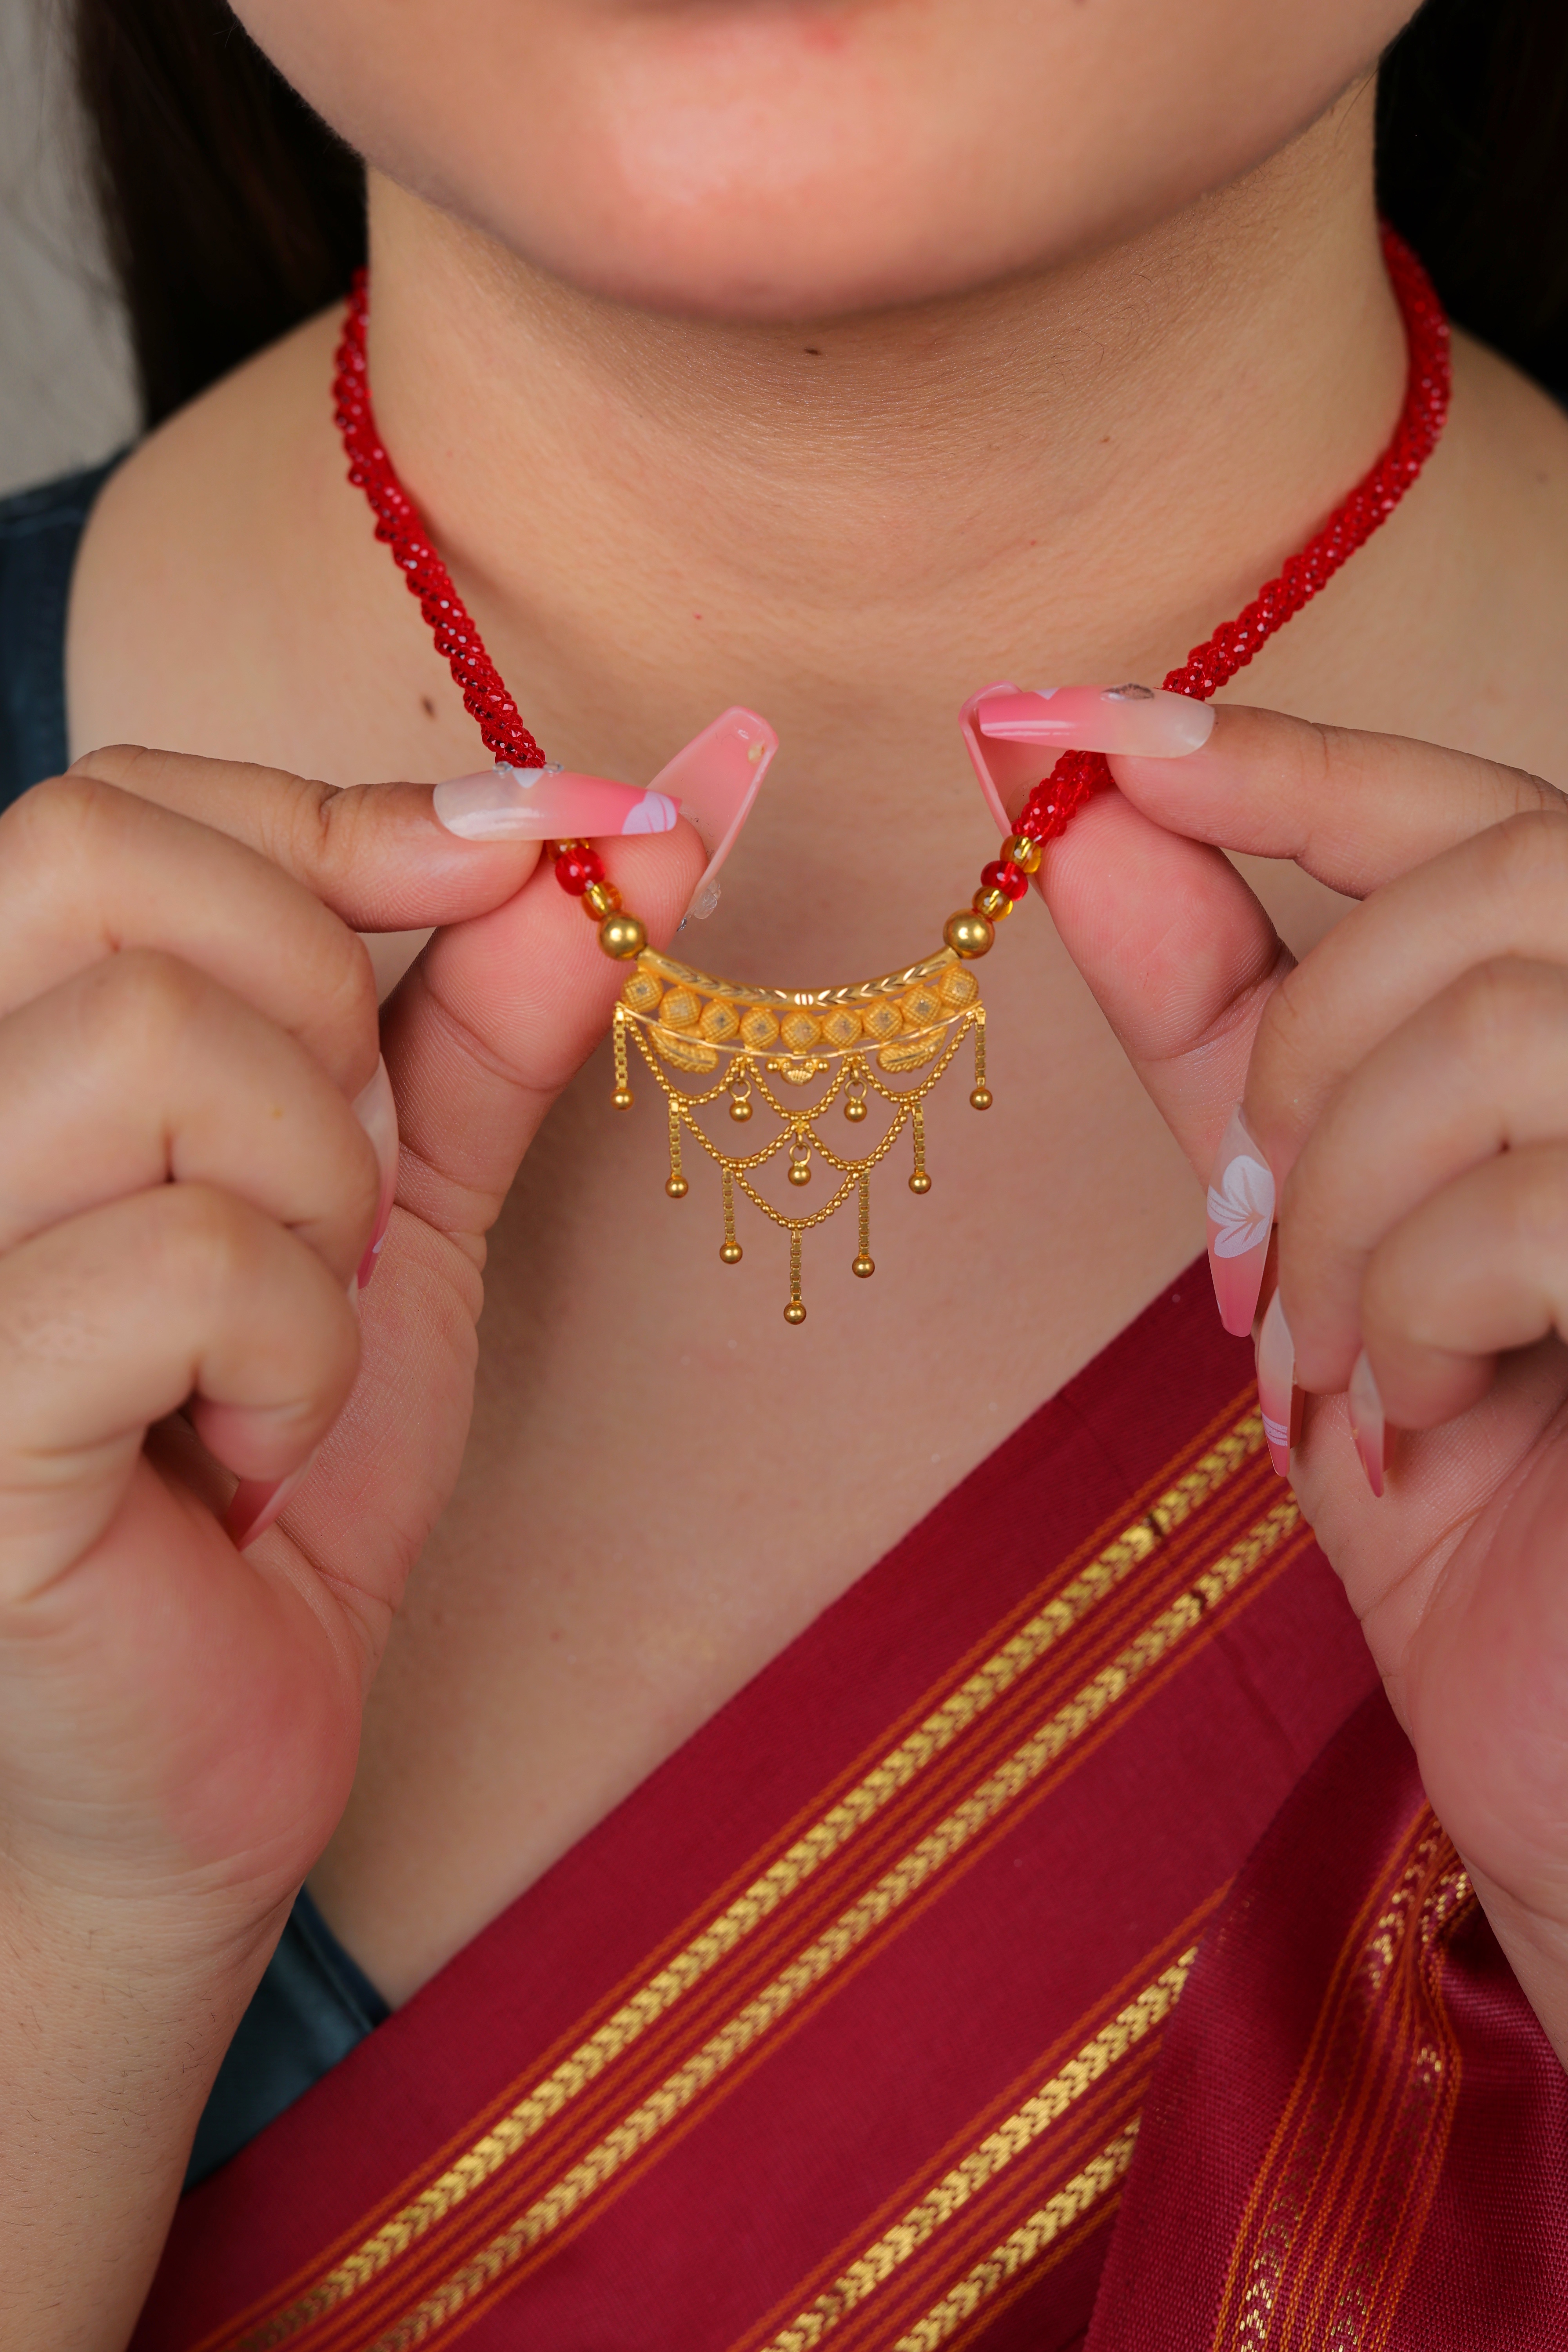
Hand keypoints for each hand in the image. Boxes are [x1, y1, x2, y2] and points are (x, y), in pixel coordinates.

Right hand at [0, 748, 701, 1943]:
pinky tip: (245, 1457)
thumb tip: (652, 826)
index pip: (126, 804)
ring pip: (157, 1045)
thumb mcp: (404, 1218)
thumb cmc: (273, 1486)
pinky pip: (188, 1261)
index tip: (552, 849)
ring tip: (290, 1349)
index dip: (359, 818)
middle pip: (106, 867)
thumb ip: (493, 1019)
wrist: (195, 1767)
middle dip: (313, 1008)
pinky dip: (294, 1357)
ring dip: (315, 1201)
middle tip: (343, 1197)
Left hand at [1041, 704, 1567, 2057]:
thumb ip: (1230, 1034)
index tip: (1043, 727)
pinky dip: (1416, 1322)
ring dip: (1348, 1222)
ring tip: (1344, 1375)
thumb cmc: (1486, 1508)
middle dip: (1304, 1072)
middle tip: (1258, 1259)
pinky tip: (1425, 1428)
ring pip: (1489, 1041)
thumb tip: (1084, 824)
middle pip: (1474, 900)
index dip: (1253, 749)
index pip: (1458, 805)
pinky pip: (1527, 1207)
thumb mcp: (1322, 1246)